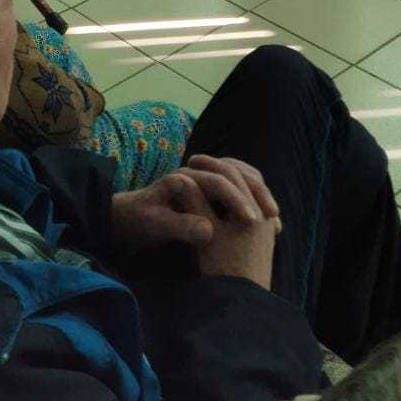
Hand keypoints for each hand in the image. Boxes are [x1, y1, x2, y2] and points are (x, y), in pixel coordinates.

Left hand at [110, 157, 280, 258]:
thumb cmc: (139, 221)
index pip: (218, 181)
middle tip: (271, 216)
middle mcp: (194, 172)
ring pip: (240, 178)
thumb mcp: (156, 226)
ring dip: (257, 195)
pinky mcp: (207, 191)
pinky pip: (237, 189)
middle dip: (255, 193)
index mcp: (183, 176)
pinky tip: (263, 221)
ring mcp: (202, 179)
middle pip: (235, 173)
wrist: (127, 219)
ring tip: (272, 218)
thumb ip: (180, 226)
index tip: (251, 221)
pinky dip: (252, 200)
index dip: (235, 199)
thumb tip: (208, 229)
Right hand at [187, 156, 280, 291]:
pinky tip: (227, 200)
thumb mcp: (204, 233)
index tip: (193, 160)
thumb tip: (182, 178)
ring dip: (236, 181)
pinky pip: (256, 204)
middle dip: (227, 169)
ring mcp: (269, 226)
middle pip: (249, 178)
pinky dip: (241, 195)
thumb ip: (195, 202)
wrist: (242, 303)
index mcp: (251, 209)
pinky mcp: (266, 237)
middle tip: (204, 163)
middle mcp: (265, 214)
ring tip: (216, 176)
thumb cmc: (222, 268)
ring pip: (254, 191)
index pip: (233, 174)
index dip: (210, 164)